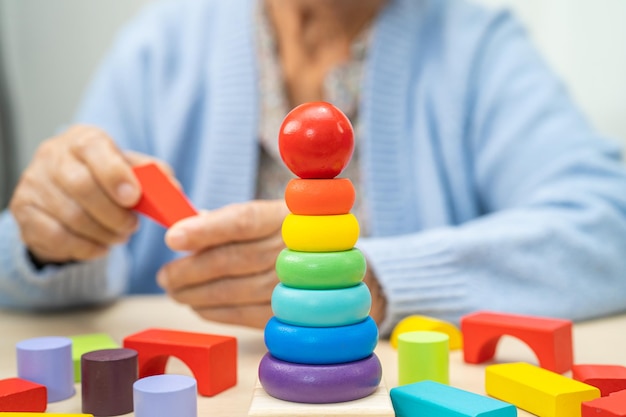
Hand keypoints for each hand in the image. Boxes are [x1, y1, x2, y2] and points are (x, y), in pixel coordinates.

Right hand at [9, 125, 170, 264]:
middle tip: (132, 227)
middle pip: (82, 187)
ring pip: (71, 217)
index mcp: (83, 139)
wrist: (66, 193)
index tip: (134, 197)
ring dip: (103, 234)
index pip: (95, 150)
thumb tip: (175, 191)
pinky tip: (100, 247)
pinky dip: (85, 248)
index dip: (115, 175)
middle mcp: (53, 156)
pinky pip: (57, 237)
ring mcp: (34, 184)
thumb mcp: (131, 169)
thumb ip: (155, 176)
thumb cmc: (106, 178)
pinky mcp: (24, 213)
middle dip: (114, 214)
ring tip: (118, 237)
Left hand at [159, 200, 288, 327]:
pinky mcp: (288, 314)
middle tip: (164, 275)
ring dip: (195, 293)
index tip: (172, 238)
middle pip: (232, 260)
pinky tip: (198, 304)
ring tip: (175, 290)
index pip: (243, 220)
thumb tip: (183, 232)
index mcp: (286, 217)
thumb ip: (227, 221)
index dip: (205, 230)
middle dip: (189, 270)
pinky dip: (213, 311)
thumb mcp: (266, 216)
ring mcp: (295, 285)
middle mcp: (295, 250)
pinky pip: (242, 314)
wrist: (323, 264)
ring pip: (233, 291)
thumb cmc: (283, 235)